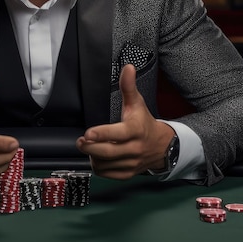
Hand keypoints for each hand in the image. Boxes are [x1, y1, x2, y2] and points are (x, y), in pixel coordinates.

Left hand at [75, 64, 174, 178]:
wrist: (161, 145)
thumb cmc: (144, 122)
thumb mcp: (137, 103)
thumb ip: (128, 86)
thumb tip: (128, 67)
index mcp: (136, 129)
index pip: (118, 134)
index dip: (102, 134)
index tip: (87, 133)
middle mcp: (134, 148)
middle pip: (108, 153)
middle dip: (90, 148)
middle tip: (80, 141)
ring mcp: (132, 163)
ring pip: (105, 165)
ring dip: (93, 157)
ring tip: (90, 147)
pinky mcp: (128, 173)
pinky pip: (108, 174)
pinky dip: (99, 167)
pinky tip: (97, 157)